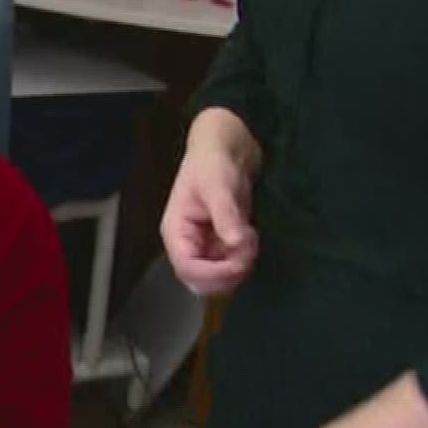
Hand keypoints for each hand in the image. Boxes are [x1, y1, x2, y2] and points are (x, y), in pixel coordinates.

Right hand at [162, 107, 259, 295]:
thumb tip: (235, 244)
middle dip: (228, 272)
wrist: (226, 147)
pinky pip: (230, 264)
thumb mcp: (218, 185)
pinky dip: (244, 257)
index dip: (213, 274)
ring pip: (219, 275)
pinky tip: (251, 235)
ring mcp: (204, 245)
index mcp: (176, 231)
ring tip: (251, 237)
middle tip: (249, 247)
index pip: (187, 268)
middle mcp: (188, 243)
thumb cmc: (213, 162)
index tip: (240, 262)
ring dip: (239, 265)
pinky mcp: (220, 243)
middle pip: (201, 280)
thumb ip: (226, 216)